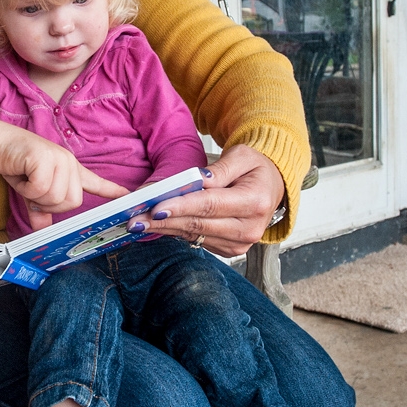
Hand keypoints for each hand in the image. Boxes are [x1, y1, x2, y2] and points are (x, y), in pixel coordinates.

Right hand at [0, 129, 126, 214]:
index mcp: (70, 169)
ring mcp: (60, 159)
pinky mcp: (46, 158)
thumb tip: (41, 230)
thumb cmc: (16, 164)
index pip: (95, 182)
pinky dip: (26, 189)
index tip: (126, 196)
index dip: (111, 191)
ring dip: (34, 196)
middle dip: (48, 205)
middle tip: (33, 192)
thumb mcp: (31, 191)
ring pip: (55, 198)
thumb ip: (40, 210)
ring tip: (26, 180)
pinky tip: (21, 175)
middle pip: (72, 202)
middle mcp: (69, 163)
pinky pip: (40, 189)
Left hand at [126, 145, 283, 256]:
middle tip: (135, 219)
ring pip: (194, 235)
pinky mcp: (230, 249)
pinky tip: (157, 225)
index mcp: (255, 202)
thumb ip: (219, 169)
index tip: (156, 206)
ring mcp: (240, 243)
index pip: (210, 205)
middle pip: (198, 224)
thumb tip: (196, 181)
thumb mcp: (242, 156)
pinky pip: (197, 240)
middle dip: (164, 221)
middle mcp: (249, 228)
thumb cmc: (255, 168)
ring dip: (165, 229)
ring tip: (138, 223)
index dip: (181, 206)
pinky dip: (176, 231)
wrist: (271, 187)